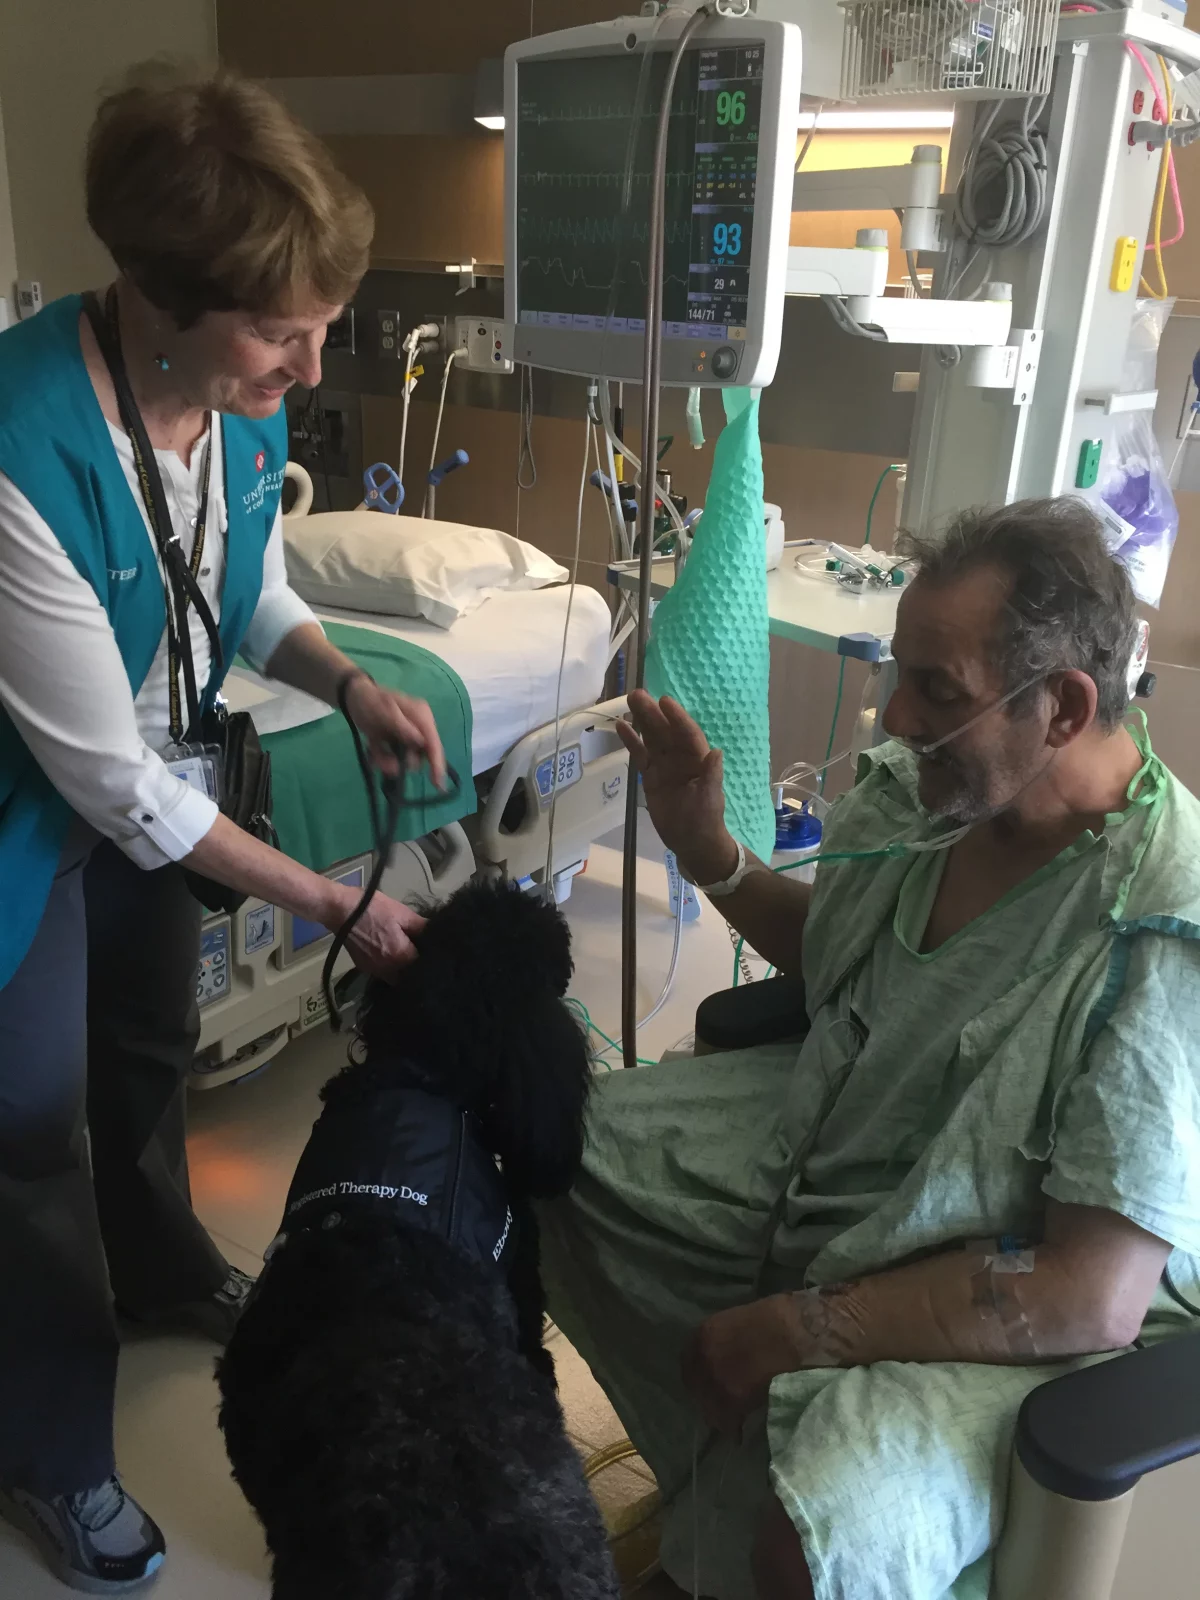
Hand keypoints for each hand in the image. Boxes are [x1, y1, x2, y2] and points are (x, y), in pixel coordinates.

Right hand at [324, 883, 426, 976]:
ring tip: (407, 956)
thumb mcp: (402, 913)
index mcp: (400, 957)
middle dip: (416, 970)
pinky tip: (390, 956)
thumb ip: (422, 927)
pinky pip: (382, 974)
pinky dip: (389, 969)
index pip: (423, 968)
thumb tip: (437, 934)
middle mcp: (387, 970)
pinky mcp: (362, 967)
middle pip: (408, 978)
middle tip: (422, 956)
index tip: (435, 954)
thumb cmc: (372, 908)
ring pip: (395, 979)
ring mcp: (373, 971)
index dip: (430, 962)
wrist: (339, 909)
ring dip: (402, 971)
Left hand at [343, 675, 447, 787]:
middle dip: (402, 762)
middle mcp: (419, 727)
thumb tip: (422, 743)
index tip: (437, 785)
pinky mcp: (398, 742)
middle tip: (382, 761)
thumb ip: (403, 727)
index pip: (433, 743)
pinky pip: (395, 758)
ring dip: (389, 761)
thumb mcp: (386, 711)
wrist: (354, 697)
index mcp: (421, 716)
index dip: (437, 764)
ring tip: (374, 753)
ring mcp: (409, 736)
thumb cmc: (371, 701)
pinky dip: (383, 758)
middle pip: (420, 755)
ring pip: (406, 759)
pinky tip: (373, 751)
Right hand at [616, 691, 735, 882]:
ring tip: (628, 701)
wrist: (691, 841)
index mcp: (698, 759)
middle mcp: (680, 757)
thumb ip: (712, 774)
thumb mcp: (710, 797)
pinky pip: (640, 754)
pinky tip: (621, 726)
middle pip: (665, 730)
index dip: (677, 717)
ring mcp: (664, 765)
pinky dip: (631, 741)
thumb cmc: (705, 818)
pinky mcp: (650, 775)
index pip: (687, 733)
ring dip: (641, 720)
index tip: (665, 701)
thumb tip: (716, 752)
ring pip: (651, 738)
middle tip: (637, 694)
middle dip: (653, 713)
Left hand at [681, 1298, 803, 1437]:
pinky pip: (727, 1421)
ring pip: (708, 1407)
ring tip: (731, 1421)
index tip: (706, 1385)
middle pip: (695, 1387)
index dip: (698, 1377)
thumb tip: (726, 1358)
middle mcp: (703, 1357)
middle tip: (719, 1405)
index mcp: (704, 1334)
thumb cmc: (775, 1318)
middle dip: (705, 1397)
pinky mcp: (733, 1399)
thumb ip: (724, 1341)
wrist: (795, 1331)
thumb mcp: (738, 1322)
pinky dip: (733, 1428)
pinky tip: (740, 1433)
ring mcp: (715, 1379)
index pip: (688, 1363)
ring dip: (718, 1415)